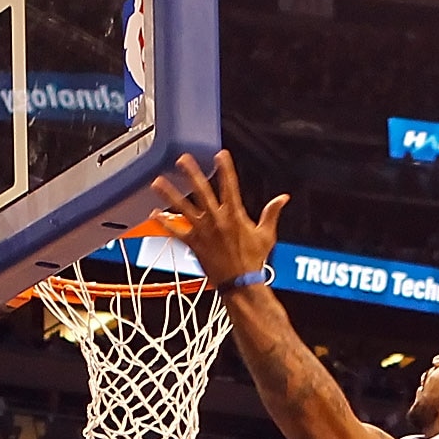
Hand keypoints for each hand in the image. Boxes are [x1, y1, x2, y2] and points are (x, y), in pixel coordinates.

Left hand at [150, 151, 284, 288]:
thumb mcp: (266, 235)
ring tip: (158, 182)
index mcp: (234, 215)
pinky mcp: (194, 244)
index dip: (225, 169)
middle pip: (202, 191)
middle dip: (192, 174)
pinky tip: (155, 214)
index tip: (219, 155)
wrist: (240, 283)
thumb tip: (283, 199)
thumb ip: (271, 213)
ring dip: (169, 194)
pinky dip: (165, 223)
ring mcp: (203, 231)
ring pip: (183, 208)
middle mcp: (216, 220)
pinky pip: (176, 232)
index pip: (230, 186)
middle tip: (182, 160)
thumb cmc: (253, 261)